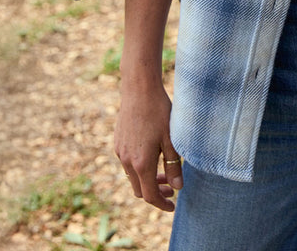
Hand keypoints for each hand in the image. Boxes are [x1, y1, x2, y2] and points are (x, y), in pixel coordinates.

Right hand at [115, 80, 182, 211]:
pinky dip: (140, 168)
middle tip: (172, 188)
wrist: (139, 90)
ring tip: (164, 172)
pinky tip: (153, 155)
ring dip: (147, 180)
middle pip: (139, 189)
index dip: (162, 204)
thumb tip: (178, 187)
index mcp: (141, 163)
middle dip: (156, 192)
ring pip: (133, 177)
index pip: (150, 195)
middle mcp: (127, 161)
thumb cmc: (158, 112)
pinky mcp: (118, 143)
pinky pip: (128, 163)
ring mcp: (120, 152)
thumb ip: (174, 165)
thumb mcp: (171, 139)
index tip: (173, 205)